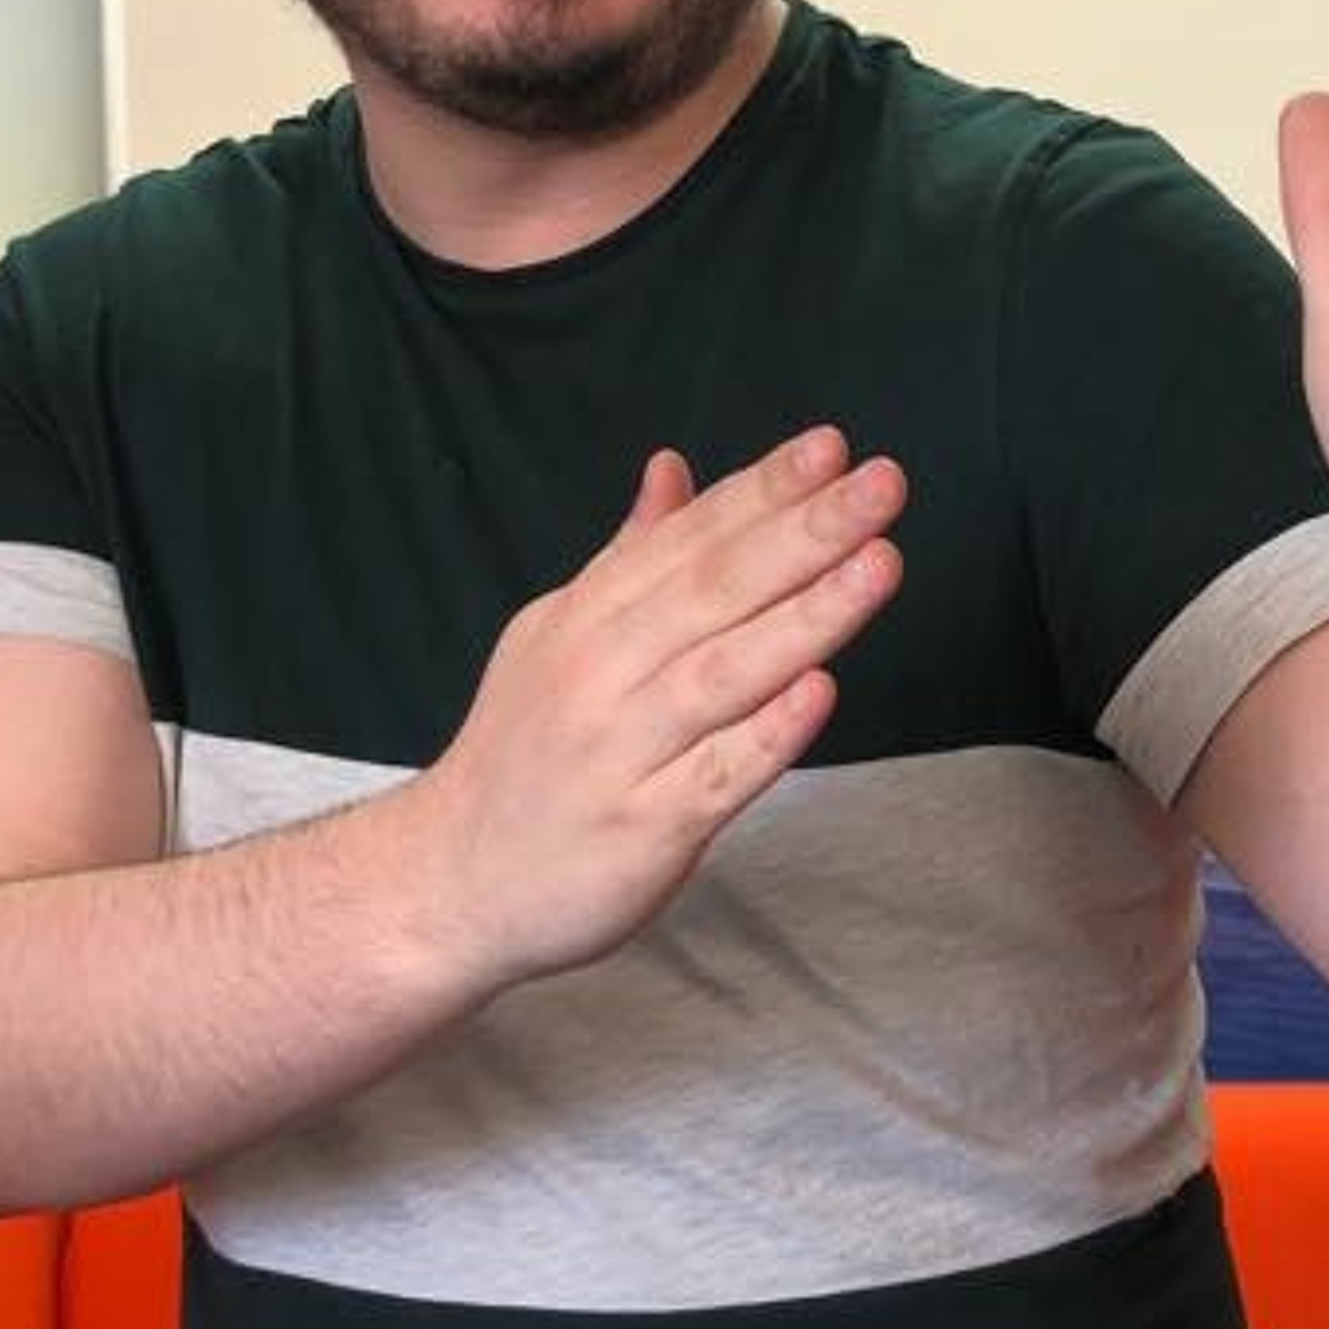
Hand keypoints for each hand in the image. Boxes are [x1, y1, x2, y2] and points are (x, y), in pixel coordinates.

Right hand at [414, 426, 904, 987]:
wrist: (449, 882)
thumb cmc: (522, 755)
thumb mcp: (557, 635)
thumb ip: (627, 557)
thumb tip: (673, 467)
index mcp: (588, 618)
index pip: (688, 538)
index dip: (762, 489)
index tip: (832, 446)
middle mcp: (601, 675)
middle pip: (713, 590)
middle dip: (804, 531)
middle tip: (879, 485)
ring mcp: (621, 753)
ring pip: (723, 673)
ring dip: (805, 616)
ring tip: (879, 563)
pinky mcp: (641, 831)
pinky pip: (713, 777)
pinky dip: (767, 735)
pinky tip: (821, 691)